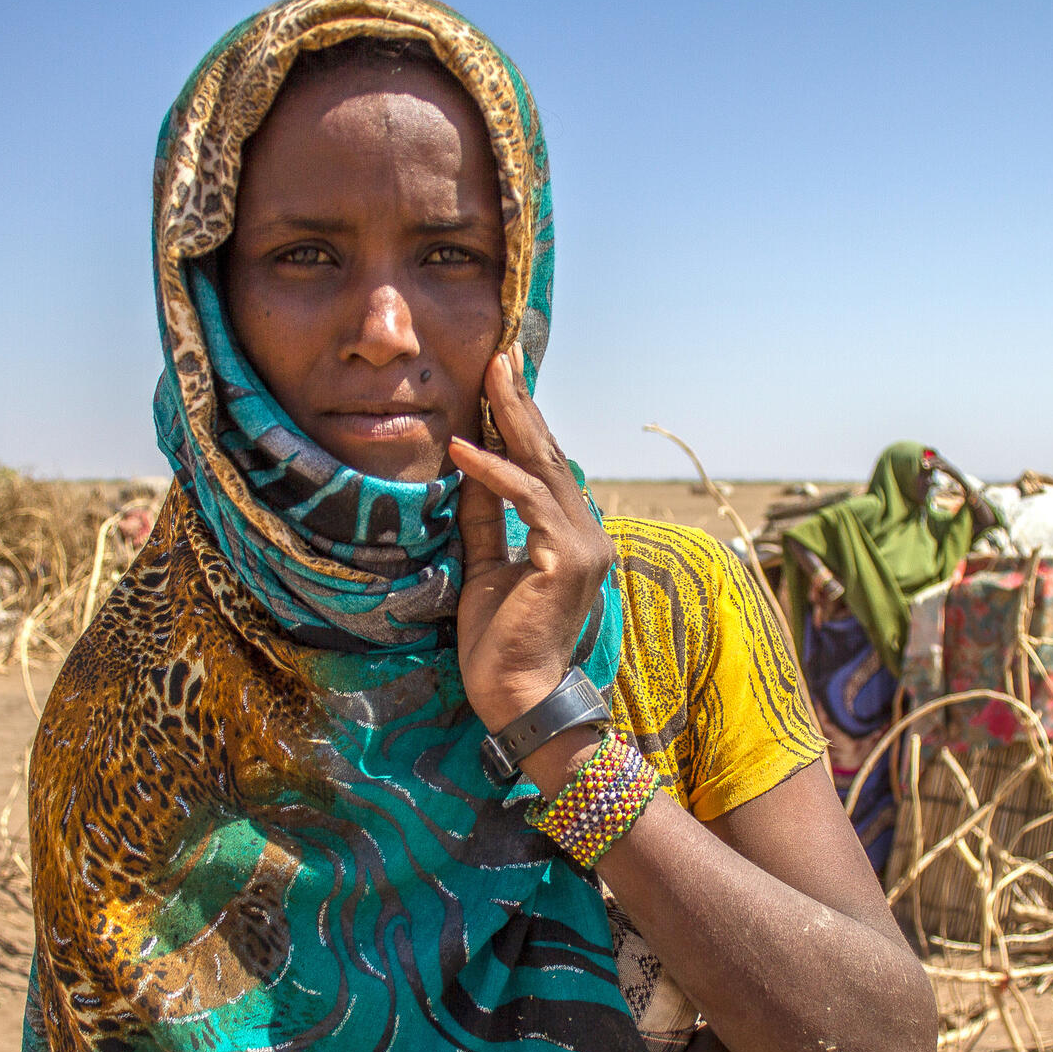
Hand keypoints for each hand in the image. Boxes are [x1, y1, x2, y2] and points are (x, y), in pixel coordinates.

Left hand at [448, 344, 614, 732]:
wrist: (516, 697)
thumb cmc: (499, 643)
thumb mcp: (485, 567)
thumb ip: (484, 518)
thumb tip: (469, 469)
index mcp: (572, 538)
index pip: (545, 469)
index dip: (523, 423)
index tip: (501, 379)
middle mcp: (588, 535)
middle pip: (549, 457)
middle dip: (521, 404)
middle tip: (501, 354)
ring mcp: (583, 547)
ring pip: (543, 469)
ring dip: (511, 421)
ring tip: (488, 377)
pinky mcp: (565, 560)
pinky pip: (527, 503)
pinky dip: (494, 474)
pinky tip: (463, 449)